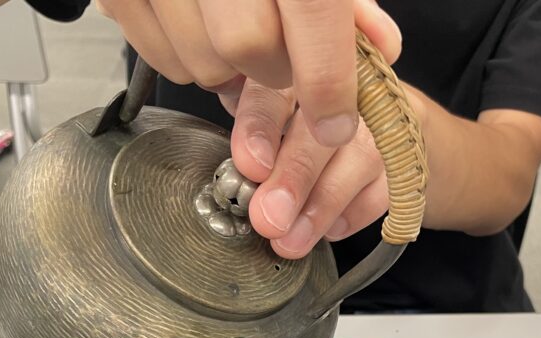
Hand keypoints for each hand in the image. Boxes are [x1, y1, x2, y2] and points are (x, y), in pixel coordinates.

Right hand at [95, 0, 400, 146]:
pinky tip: (197, 27)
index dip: (326, 79)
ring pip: (201, 61)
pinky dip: (186, 58)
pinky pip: (160, 57)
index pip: (311, 12)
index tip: (335, 121)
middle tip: (279, 57)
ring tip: (233, 33)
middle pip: (248, 46)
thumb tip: (381, 46)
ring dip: (228, 69)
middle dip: (273, 70)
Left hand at [221, 79, 423, 258]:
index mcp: (297, 66)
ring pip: (358, 158)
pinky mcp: (410, 150)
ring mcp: (385, 115)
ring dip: (320, 207)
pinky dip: (351, 214)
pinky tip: (329, 229)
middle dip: (293, 178)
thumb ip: (257, 140)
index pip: (276, 88)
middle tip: (268, 218)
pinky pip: (384, 186)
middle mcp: (345, 81)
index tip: (249, 166)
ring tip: (292, 240)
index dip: (259, 126)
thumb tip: (237, 183)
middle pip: (322, 125)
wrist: (390, 136)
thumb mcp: (275, 121)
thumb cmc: (315, 130)